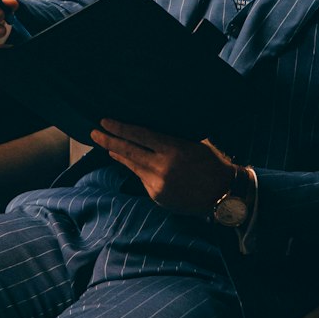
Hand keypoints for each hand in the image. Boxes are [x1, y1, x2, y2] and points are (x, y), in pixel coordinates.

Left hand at [89, 118, 235, 215]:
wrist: (224, 194)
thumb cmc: (211, 164)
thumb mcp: (194, 144)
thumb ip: (170, 139)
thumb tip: (148, 132)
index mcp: (173, 150)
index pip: (139, 135)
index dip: (120, 128)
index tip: (104, 121)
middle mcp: (162, 167)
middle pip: (129, 151)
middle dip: (109, 141)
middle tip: (94, 132)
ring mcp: (157, 184)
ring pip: (132, 166)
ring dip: (119, 155)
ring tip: (107, 145)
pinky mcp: (157, 196)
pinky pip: (142, 178)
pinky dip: (137, 169)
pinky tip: (132, 162)